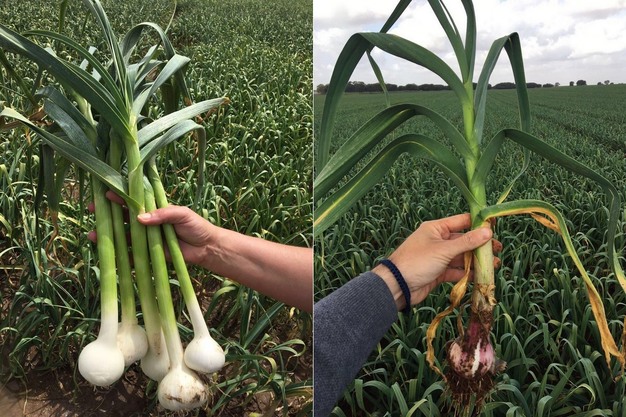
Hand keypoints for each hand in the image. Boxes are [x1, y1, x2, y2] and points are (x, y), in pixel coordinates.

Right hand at [87, 192, 213, 266]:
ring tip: (92, 235)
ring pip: (123, 235)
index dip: (118, 196)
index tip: (105, 194)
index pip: (132, 200)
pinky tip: (108, 257)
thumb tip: (140, 218)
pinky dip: (121, 257)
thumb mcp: (182, 214)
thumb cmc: (195, 226)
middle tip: (92, 211)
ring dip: (108, 234)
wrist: (206, 247)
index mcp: (154, 208)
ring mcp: (146, 238)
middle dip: (106, 213)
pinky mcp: (149, 253)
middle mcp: (147, 222)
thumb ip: (164, 213)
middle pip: (122, 216)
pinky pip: (132, 255)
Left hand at [372, 213, 499, 310]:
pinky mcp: (438, 272)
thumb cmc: (418, 261)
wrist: (397, 286)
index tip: (495, 228)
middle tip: (498, 250)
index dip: (478, 224)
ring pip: (461, 257)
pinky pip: (456, 271)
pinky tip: (480, 276)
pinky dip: (467, 274)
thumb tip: (488, 231)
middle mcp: (438, 240)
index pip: (461, 221)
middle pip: (464, 240)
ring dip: (476, 261)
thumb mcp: (444, 250)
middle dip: (480, 246)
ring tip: (494, 265)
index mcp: (436, 228)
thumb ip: (467, 242)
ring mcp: (438, 257)